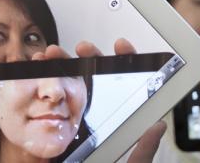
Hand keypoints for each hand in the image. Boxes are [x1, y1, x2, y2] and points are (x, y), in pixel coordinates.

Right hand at [33, 38, 164, 162]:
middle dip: (90, 59)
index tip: (121, 46)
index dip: (127, 62)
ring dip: (64, 68)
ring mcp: (81, 123)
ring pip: (75, 87)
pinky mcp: (63, 131)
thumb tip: (158, 127)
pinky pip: (54, 105)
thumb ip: (143, 152)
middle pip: (99, 80)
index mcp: (121, 123)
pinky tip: (41, 73)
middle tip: (82, 49)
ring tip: (53, 57)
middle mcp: (101, 119)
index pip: (129, 85)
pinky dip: (47, 87)